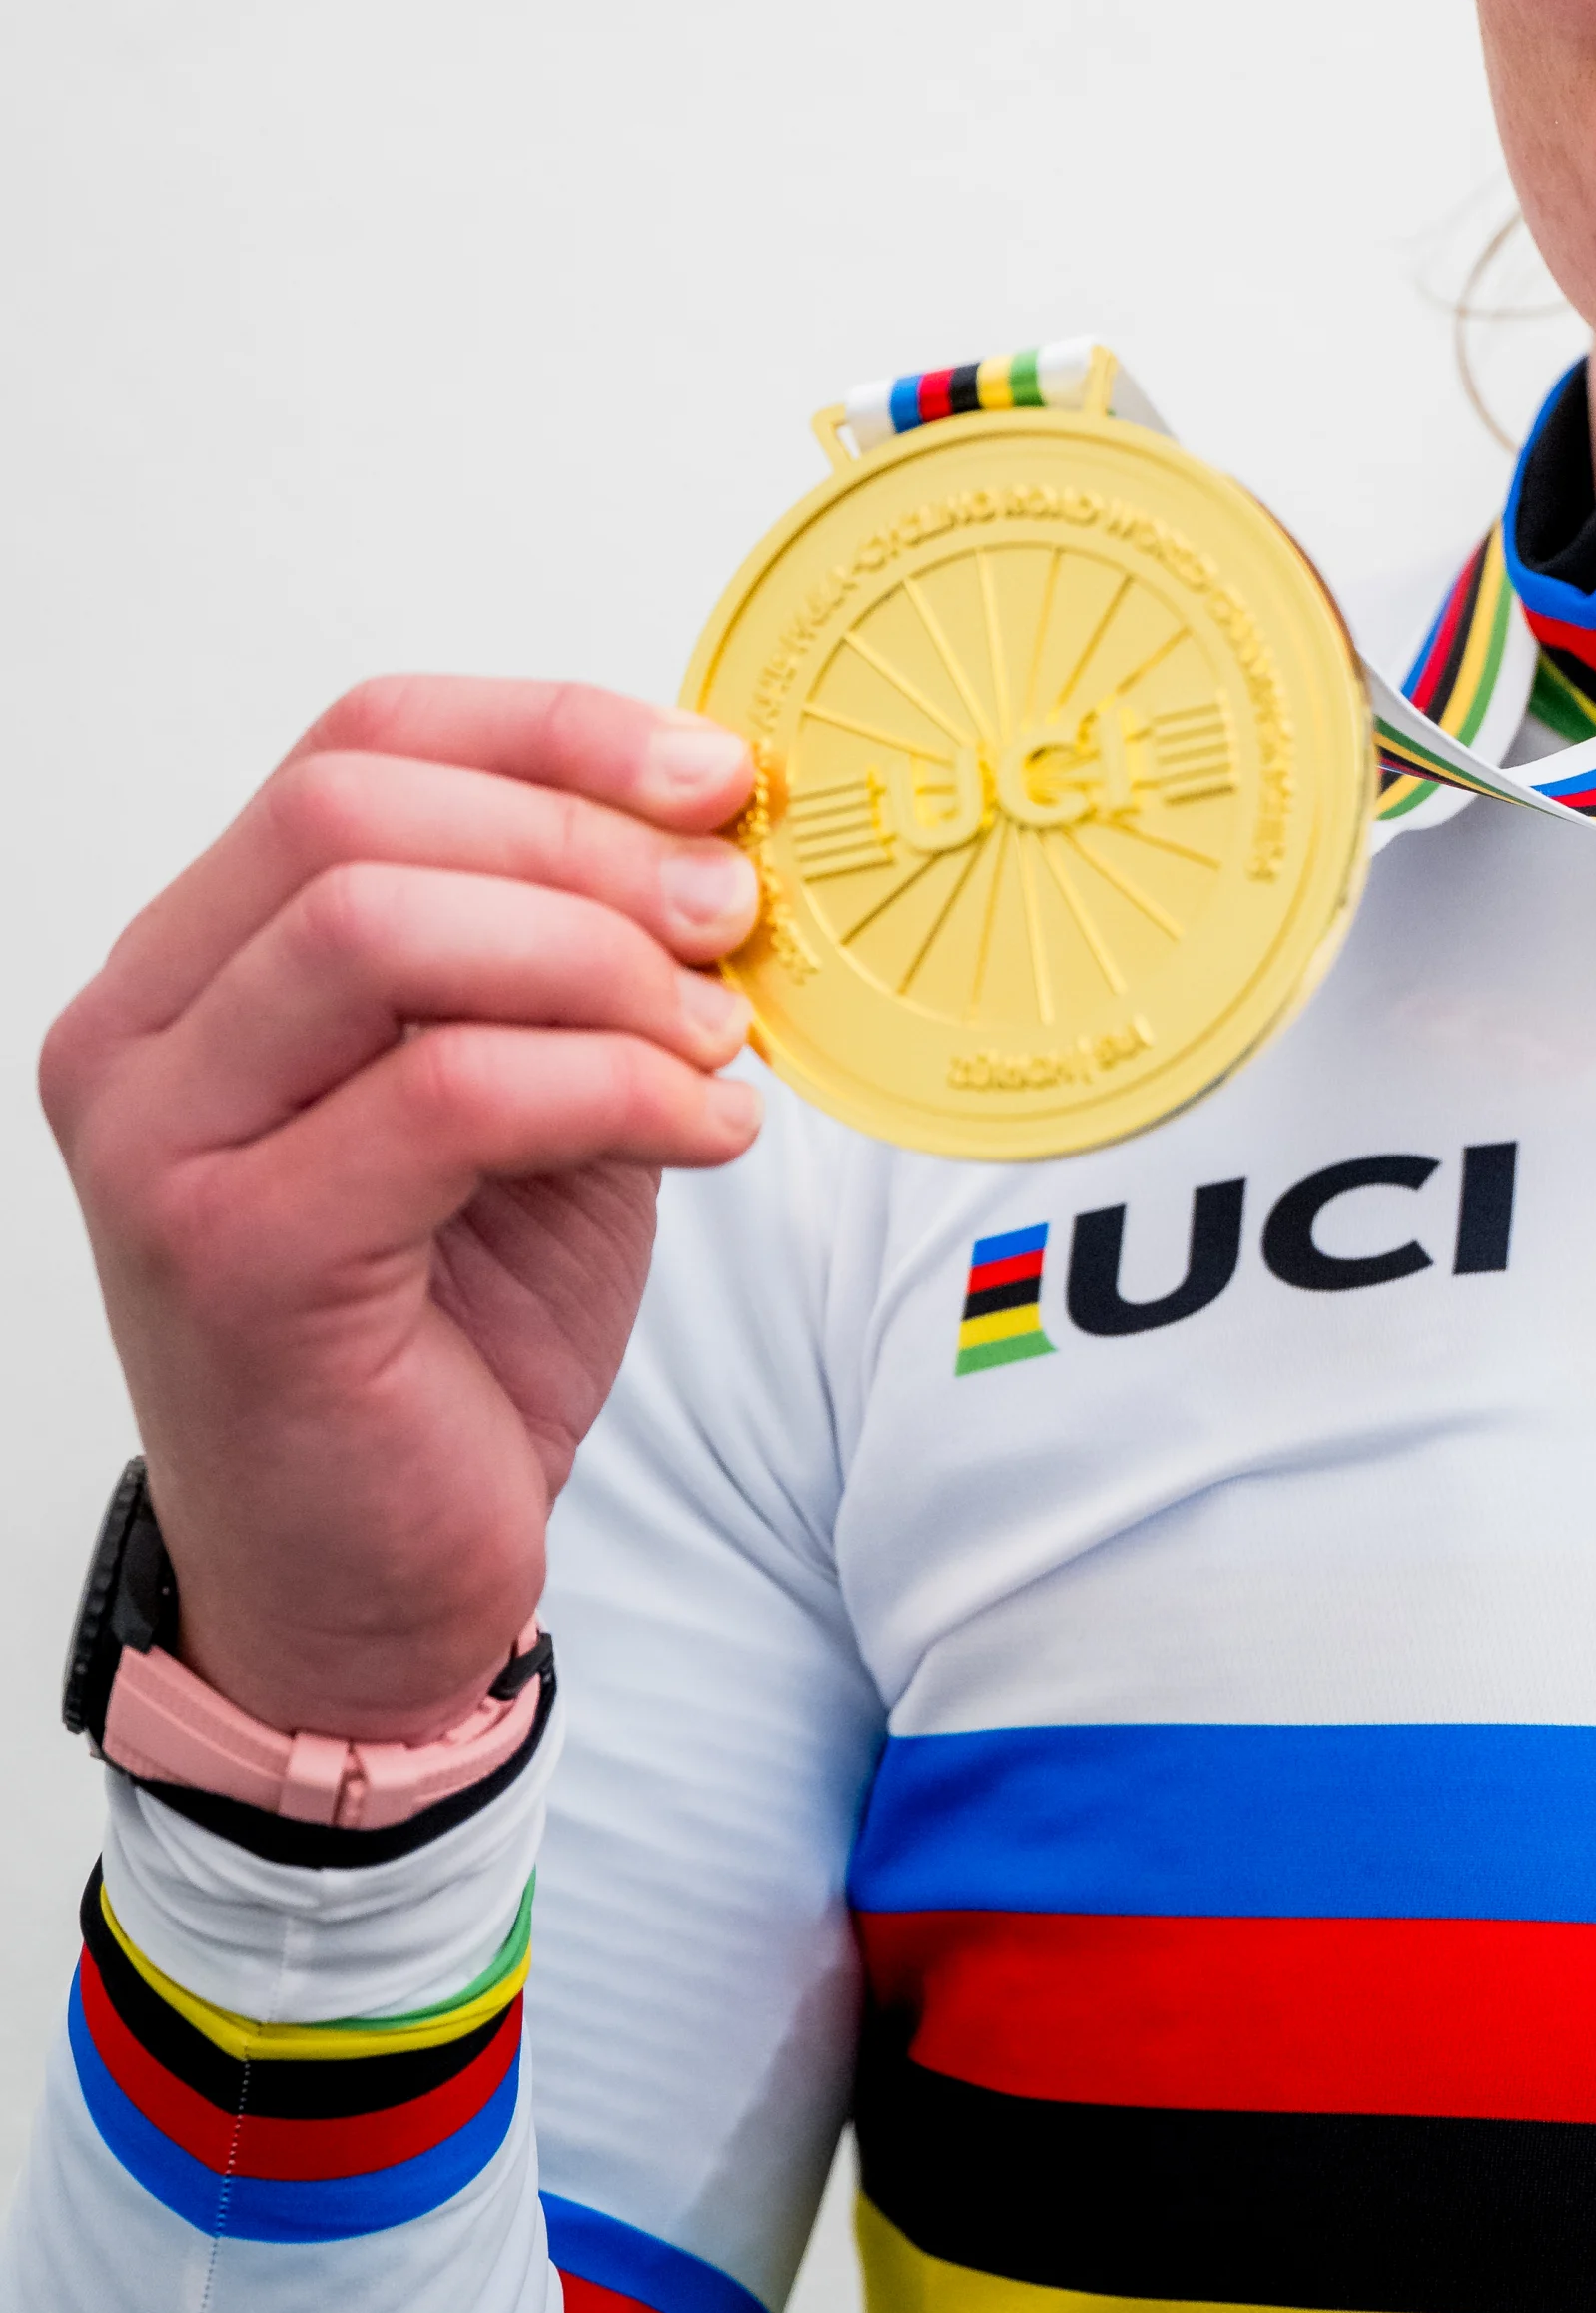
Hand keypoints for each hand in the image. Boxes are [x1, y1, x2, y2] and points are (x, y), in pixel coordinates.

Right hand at [40, 680, 765, 1741]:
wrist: (384, 1580)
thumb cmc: (455, 1330)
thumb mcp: (546, 1098)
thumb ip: (585, 964)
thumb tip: (727, 833)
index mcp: (200, 961)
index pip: (357, 744)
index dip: (554, 731)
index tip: (714, 776)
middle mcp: (145, 1034)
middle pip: (357, 810)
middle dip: (584, 840)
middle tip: (733, 912)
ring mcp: (165, 1145)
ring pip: (382, 933)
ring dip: (596, 962)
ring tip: (716, 1036)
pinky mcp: (236, 1256)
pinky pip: (449, 1096)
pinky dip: (617, 1088)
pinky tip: (708, 1130)